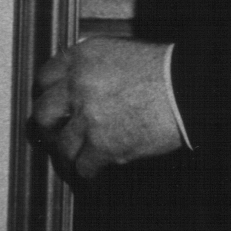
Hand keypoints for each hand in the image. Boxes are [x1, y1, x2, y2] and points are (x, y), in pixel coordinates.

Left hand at [29, 36, 183, 180]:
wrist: (187, 89)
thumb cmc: (162, 70)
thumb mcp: (118, 53)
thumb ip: (91, 67)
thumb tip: (76, 85)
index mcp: (80, 58)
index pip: (44, 77)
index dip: (45, 94)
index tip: (50, 106)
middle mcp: (78, 85)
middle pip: (43, 112)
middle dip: (47, 127)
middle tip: (54, 135)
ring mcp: (88, 116)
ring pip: (62, 145)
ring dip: (67, 156)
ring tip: (73, 163)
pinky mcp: (103, 144)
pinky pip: (83, 167)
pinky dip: (86, 175)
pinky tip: (91, 178)